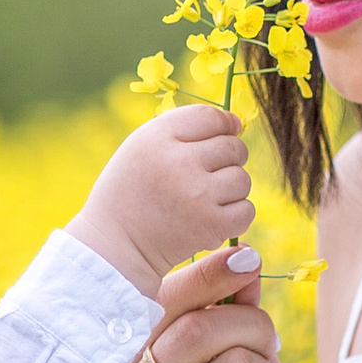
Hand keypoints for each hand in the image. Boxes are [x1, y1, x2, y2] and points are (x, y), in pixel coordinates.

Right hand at [71, 107, 256, 295]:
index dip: (223, 126)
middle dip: (227, 161)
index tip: (218, 138)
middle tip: (204, 178)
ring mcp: (196, 194)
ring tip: (203, 200)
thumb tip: (236, 123)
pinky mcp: (209, 225)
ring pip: (242, 180)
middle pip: (233, 148)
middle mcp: (177, 162)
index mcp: (156, 137)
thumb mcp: (143, 146)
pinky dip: (234, 217)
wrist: (115, 245)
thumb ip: (184, 129)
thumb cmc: (133, 190)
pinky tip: (210, 219)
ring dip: (230, 191)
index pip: (210, 117)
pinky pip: (245, 211)